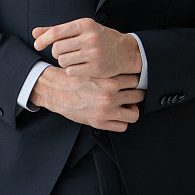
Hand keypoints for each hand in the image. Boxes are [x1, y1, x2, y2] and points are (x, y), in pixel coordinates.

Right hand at [29, 65, 144, 131]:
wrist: (57, 91)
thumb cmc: (74, 78)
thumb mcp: (93, 69)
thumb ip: (110, 72)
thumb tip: (127, 71)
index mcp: (109, 81)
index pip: (135, 80)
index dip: (135, 79)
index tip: (132, 80)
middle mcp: (109, 97)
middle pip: (138, 96)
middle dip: (136, 93)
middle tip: (131, 92)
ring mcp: (106, 112)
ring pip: (134, 114)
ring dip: (132, 108)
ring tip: (127, 104)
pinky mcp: (100, 123)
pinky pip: (123, 126)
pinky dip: (122, 121)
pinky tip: (117, 113)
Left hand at [33, 18, 141, 78]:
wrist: (125, 51)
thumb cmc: (99, 38)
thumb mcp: (81, 29)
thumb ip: (57, 30)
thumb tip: (35, 33)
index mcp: (84, 24)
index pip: (56, 32)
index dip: (43, 39)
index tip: (37, 45)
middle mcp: (89, 38)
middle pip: (57, 48)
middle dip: (55, 52)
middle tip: (62, 53)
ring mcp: (93, 53)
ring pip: (62, 60)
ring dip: (63, 61)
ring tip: (72, 59)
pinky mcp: (96, 68)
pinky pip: (71, 71)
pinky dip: (70, 70)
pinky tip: (78, 67)